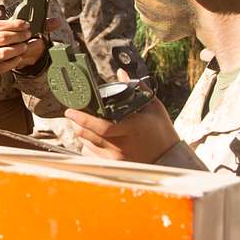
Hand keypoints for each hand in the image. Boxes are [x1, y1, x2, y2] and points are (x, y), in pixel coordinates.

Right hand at [0, 17, 61, 80]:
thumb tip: (18, 25)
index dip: (15, 24)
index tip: (26, 24)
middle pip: (3, 38)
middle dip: (19, 35)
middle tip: (27, 34)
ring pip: (4, 53)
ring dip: (18, 49)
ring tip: (24, 46)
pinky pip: (2, 67)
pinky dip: (13, 62)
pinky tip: (18, 58)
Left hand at [63, 71, 178, 162]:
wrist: (169, 158)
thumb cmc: (161, 131)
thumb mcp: (153, 107)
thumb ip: (137, 89)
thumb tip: (121, 72)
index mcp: (132, 129)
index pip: (102, 126)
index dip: (83, 119)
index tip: (70, 111)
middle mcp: (122, 146)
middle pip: (88, 135)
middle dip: (77, 123)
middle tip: (74, 115)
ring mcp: (117, 158)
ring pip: (86, 144)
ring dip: (82, 133)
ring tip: (87, 126)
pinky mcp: (113, 166)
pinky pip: (90, 155)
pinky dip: (88, 146)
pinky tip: (94, 140)